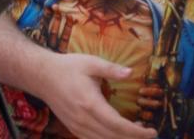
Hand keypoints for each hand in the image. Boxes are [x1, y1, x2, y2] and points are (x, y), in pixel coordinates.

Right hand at [28, 54, 152, 138]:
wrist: (41, 76)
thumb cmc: (67, 67)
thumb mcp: (90, 63)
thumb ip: (111, 69)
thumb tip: (130, 72)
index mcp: (90, 103)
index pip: (118, 125)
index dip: (138, 132)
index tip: (152, 131)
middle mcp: (84, 119)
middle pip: (114, 137)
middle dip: (134, 138)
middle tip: (149, 133)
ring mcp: (77, 126)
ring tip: (137, 133)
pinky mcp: (73, 128)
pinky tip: (118, 134)